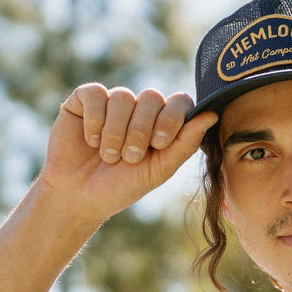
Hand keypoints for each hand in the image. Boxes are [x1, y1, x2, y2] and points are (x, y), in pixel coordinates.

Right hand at [41, 83, 217, 224]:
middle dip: (141, 130)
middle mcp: (139, 109)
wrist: (79, 197)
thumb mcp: (158, 170)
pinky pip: (96, 94)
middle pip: (152, 97)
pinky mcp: (85, 100)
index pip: (179, 102)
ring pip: (123, 96)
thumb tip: (212, 115)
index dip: (172, 117)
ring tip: (108, 156)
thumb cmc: (121, 187)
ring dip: (116, 131)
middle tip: (130, 157)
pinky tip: (91, 141)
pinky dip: (95, 120)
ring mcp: (112, 102)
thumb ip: (184, 144)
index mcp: (162, 123)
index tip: (159, 144)